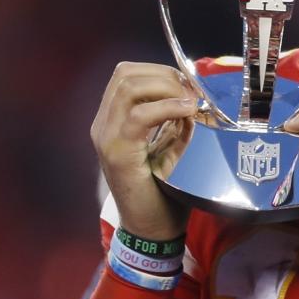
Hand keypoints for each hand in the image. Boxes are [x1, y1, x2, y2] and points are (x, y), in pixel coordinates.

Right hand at [90, 62, 197, 240]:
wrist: (152, 228)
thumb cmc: (163, 187)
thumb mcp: (172, 144)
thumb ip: (177, 119)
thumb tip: (196, 94)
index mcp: (112, 119)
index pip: (127, 74)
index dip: (161, 71)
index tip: (190, 84)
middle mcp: (103, 124)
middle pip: (126, 74)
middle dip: (165, 75)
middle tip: (192, 92)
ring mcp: (106, 138)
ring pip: (129, 87)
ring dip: (167, 87)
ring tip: (191, 102)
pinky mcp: (118, 153)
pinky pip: (139, 116)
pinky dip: (167, 107)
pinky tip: (187, 112)